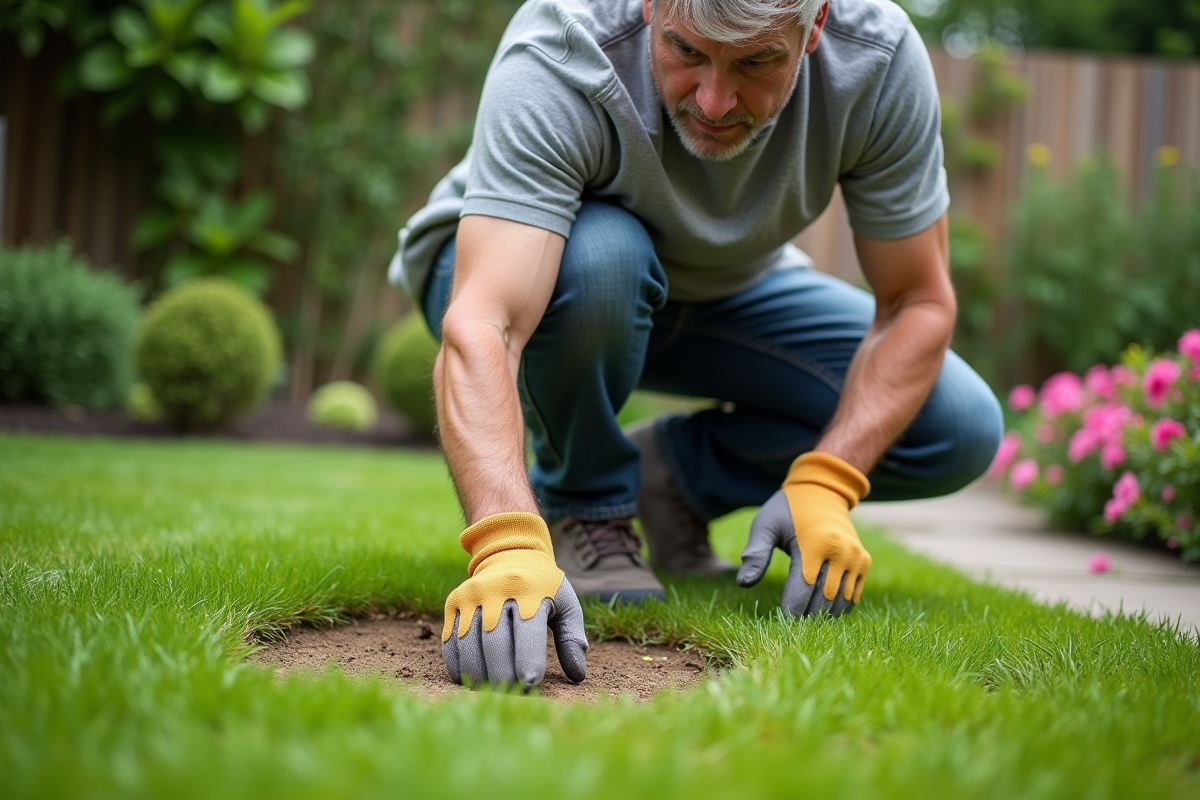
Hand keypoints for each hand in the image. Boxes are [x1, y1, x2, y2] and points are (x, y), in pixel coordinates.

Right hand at [442, 512, 587, 687]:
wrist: (509, 553)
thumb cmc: (544, 587)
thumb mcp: (566, 604)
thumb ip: (572, 637)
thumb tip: (577, 675)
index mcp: (529, 590)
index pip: (526, 631)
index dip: (528, 660)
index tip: (531, 683)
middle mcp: (496, 590)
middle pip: (494, 642)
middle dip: (503, 674)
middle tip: (512, 692)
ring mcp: (471, 596)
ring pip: (469, 644)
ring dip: (479, 674)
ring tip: (492, 689)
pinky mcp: (454, 602)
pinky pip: (451, 641)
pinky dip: (459, 665)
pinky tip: (471, 678)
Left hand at [737, 452, 870, 616]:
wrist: (822, 492)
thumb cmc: (786, 510)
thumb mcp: (765, 525)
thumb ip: (755, 553)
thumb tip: (744, 583)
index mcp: (815, 545)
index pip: (802, 591)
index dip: (790, 611)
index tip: (778, 623)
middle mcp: (840, 553)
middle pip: (822, 601)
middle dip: (805, 617)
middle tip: (788, 627)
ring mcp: (855, 558)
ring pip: (839, 603)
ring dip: (821, 616)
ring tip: (802, 622)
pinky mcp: (863, 562)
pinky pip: (851, 596)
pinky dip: (836, 608)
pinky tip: (819, 610)